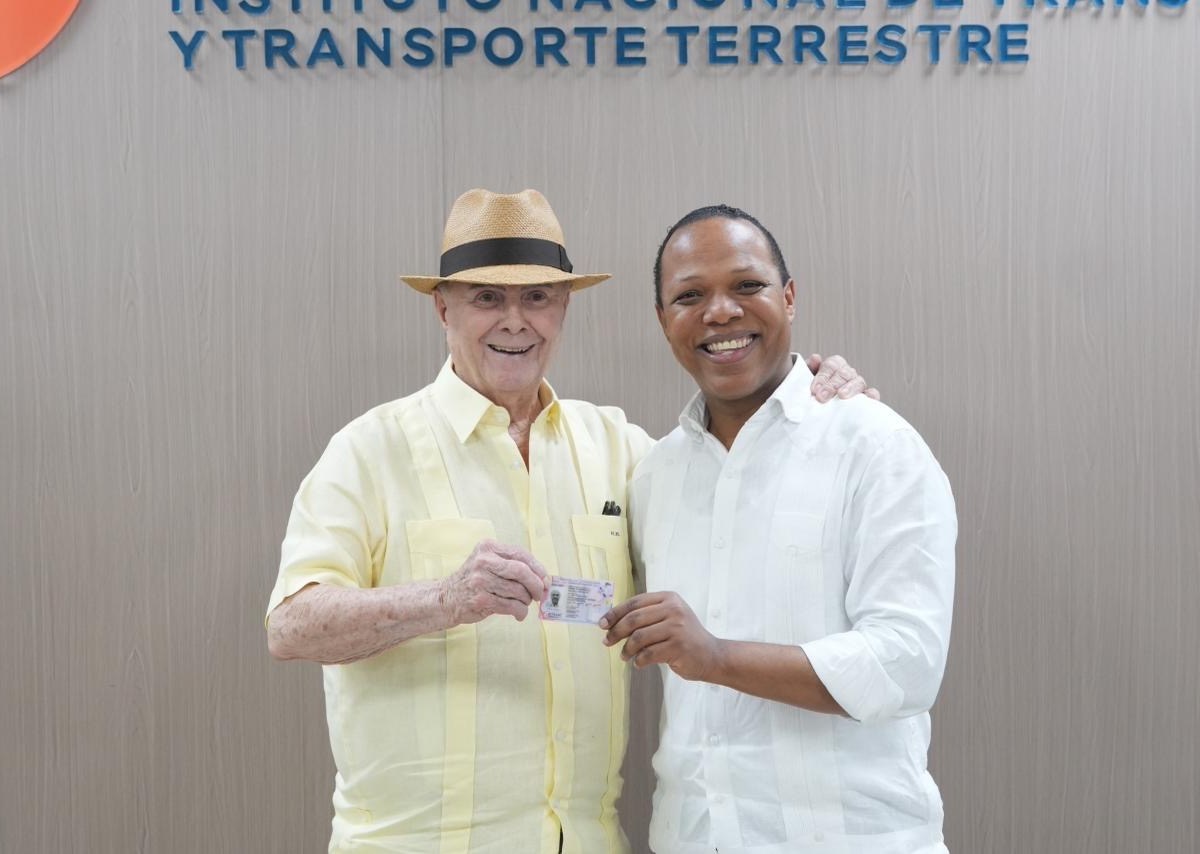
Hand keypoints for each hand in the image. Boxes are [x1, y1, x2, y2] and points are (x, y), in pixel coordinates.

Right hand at [438, 540, 548, 625]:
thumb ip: (511, 565)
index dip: (538, 568)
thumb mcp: (487, 563)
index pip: (520, 554)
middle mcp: (483, 561)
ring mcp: (480, 581)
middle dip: (536, 585)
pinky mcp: (481, 600)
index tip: (545, 580)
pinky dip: (520, 611)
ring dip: (526, 600)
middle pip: (522, 571)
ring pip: (518, 591)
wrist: (445, 598)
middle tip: (540, 594)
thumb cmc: (473, 581)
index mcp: (488, 548)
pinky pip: (511, 606)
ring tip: (523, 604)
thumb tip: (543, 579)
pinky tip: (519, 614)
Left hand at [599, 591, 723, 681]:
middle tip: (607, 642)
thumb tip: (611, 622)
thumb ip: (646, 616)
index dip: (615, 613)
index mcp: (669, 598)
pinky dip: (639, 660)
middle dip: (616, 631)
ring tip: (624, 656)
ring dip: (627, 649)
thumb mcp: (668, 617)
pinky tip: (638, 663)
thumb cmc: (684, 637)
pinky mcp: (678, 647)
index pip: (635, 603)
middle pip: (634, 619)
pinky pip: (648, 654)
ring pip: (639, 638)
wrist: (711, 655)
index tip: (602, 624)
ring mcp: (677, 628)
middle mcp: (674, 609)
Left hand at [807, 353, 880, 402]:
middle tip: (821, 397)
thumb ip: (808, 369)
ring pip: (858, 381)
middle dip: (832, 385)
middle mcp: (847, 373)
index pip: (831, 365)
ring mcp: (857, 385)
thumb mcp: (807, 380)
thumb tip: (815, 358)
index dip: (823, 376)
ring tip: (841, 395)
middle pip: (844, 373)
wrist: (819, 406)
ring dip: (850, 388)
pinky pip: (872, 393)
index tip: (814, 390)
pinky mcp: (866, 398)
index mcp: (834, 366)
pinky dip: (871, 395)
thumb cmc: (813, 393)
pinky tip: (868, 398)